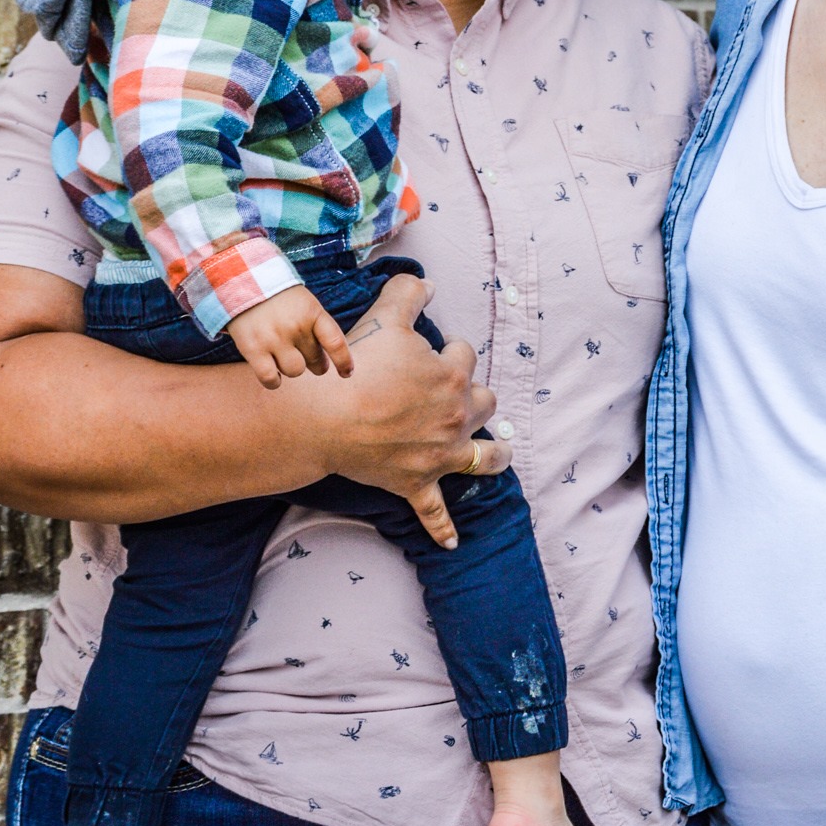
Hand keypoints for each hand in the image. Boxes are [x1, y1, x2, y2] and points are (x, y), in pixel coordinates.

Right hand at [226, 285, 353, 389]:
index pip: (336, 343)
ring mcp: (274, 338)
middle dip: (314, 362)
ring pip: (295, 371)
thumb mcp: (304, 303)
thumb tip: (325, 363)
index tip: (346, 373)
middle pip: (315, 360)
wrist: (241, 280)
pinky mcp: (254, 349)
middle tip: (305, 356)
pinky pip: (270, 378)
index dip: (344, 361)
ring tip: (282, 355)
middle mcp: (296, 326)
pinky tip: (273, 374)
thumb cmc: (278, 298)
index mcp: (312, 312)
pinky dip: (274, 381)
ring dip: (292, 368)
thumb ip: (316, 328)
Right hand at [296, 272, 510, 547]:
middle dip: (475, 396)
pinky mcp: (416, 484)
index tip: (435, 350)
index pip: (465, 354)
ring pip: (483, 456)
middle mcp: (455, 417)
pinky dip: (442, 527)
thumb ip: (409, 293)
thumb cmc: (356, 365)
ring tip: (500, 451)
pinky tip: (452, 543)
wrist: (324, 416)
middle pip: (484, 403)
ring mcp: (439, 454)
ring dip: (493, 453)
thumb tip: (428, 283)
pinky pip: (434, 511)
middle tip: (457, 395)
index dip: (451, 350)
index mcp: (452, 375)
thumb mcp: (385, 316)